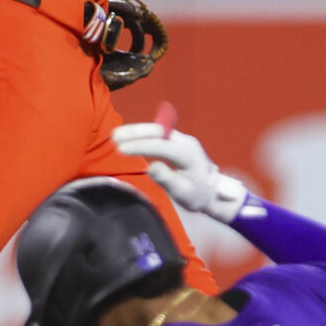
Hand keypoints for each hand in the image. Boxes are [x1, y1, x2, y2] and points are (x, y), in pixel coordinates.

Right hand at [113, 122, 250, 224]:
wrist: (211, 190)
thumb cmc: (197, 195)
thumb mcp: (183, 193)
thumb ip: (167, 180)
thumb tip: (151, 167)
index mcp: (189, 154)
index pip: (162, 146)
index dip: (140, 146)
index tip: (121, 149)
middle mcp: (186, 142)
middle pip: (158, 131)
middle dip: (135, 132)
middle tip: (114, 137)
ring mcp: (181, 140)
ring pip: (156, 130)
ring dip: (136, 131)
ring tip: (115, 135)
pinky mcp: (175, 141)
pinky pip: (157, 134)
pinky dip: (142, 134)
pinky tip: (127, 136)